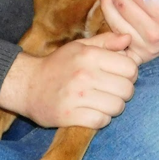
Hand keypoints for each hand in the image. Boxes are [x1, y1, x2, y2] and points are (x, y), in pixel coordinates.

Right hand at [0, 32, 137, 128]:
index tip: (122, 76)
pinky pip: (100, 121)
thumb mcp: (80, 46)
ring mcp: (76, 97)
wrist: (27, 85)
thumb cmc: (58, 64)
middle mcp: (84, 75)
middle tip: (114, 91)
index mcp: (89, 55)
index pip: (130, 67)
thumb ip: (106, 41)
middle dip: (125, 92)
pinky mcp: (68, 116)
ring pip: (116, 107)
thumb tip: (128, 38)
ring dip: (114, 107)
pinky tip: (95, 112)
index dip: (130, 73)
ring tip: (105, 101)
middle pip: (126, 89)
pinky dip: (102, 119)